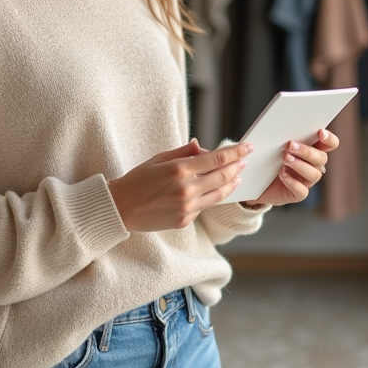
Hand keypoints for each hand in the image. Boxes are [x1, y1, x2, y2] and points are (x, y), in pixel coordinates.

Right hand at [108, 139, 253, 231]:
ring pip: (218, 194)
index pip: (216, 158)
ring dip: (231, 184)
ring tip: (237, 176)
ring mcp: (187, 207)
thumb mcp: (158, 159)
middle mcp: (186, 189)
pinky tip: (212, 190)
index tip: (247, 147)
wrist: (120, 208)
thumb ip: (184, 153)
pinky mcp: (184, 220)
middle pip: (222, 176)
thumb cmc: (137, 180)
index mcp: (179, 170)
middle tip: (244, 160)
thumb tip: (203, 148)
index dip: (235, 152)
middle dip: (237, 166)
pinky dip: (209, 197)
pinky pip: (203, 207)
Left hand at [243, 128, 339, 208]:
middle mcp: (313, 165)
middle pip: (322, 158)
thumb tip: (271, 130)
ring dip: (300, 165)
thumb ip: (279, 136)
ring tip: (285, 159)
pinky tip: (282, 174)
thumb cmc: (267, 159)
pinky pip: (302, 190)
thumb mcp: (273, 144)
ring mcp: (306, 180)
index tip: (320, 132)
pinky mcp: (297, 194)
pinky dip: (292, 182)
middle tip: (291, 145)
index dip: (329, 139)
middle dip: (307, 151)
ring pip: (314, 174)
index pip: (330, 144)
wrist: (256, 181)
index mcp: (311, 150)